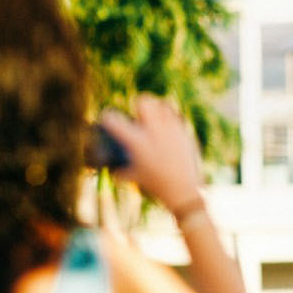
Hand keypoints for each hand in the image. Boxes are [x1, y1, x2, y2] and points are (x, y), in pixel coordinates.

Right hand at [101, 96, 202, 212]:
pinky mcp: (185, 132)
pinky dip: (169, 119)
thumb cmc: (157, 185)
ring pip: (162, 104)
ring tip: (155, 120)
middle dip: (138, 105)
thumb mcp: (134, 178)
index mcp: (137, 142)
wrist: (185, 191)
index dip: (106, 118)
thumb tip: (111, 169)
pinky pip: (176, 116)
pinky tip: (168, 129)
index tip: (108, 120)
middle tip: (139, 116)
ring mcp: (171, 130)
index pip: (114, 119)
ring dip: (156, 109)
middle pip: (144, 102)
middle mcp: (154, 131)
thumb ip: (119, 171)